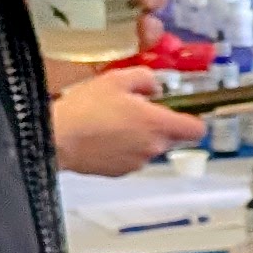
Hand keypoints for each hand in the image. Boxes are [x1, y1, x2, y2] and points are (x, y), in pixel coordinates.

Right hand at [52, 74, 202, 176]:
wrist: (56, 138)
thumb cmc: (86, 108)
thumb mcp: (117, 79)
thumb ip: (145, 79)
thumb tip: (156, 88)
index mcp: (158, 124)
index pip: (196, 130)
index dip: (193, 120)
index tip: (182, 111)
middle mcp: (153, 148)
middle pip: (171, 138)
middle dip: (159, 125)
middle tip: (136, 110)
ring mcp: (137, 163)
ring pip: (149, 148)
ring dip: (139, 137)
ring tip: (113, 122)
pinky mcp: (120, 173)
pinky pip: (131, 158)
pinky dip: (123, 149)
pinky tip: (103, 137)